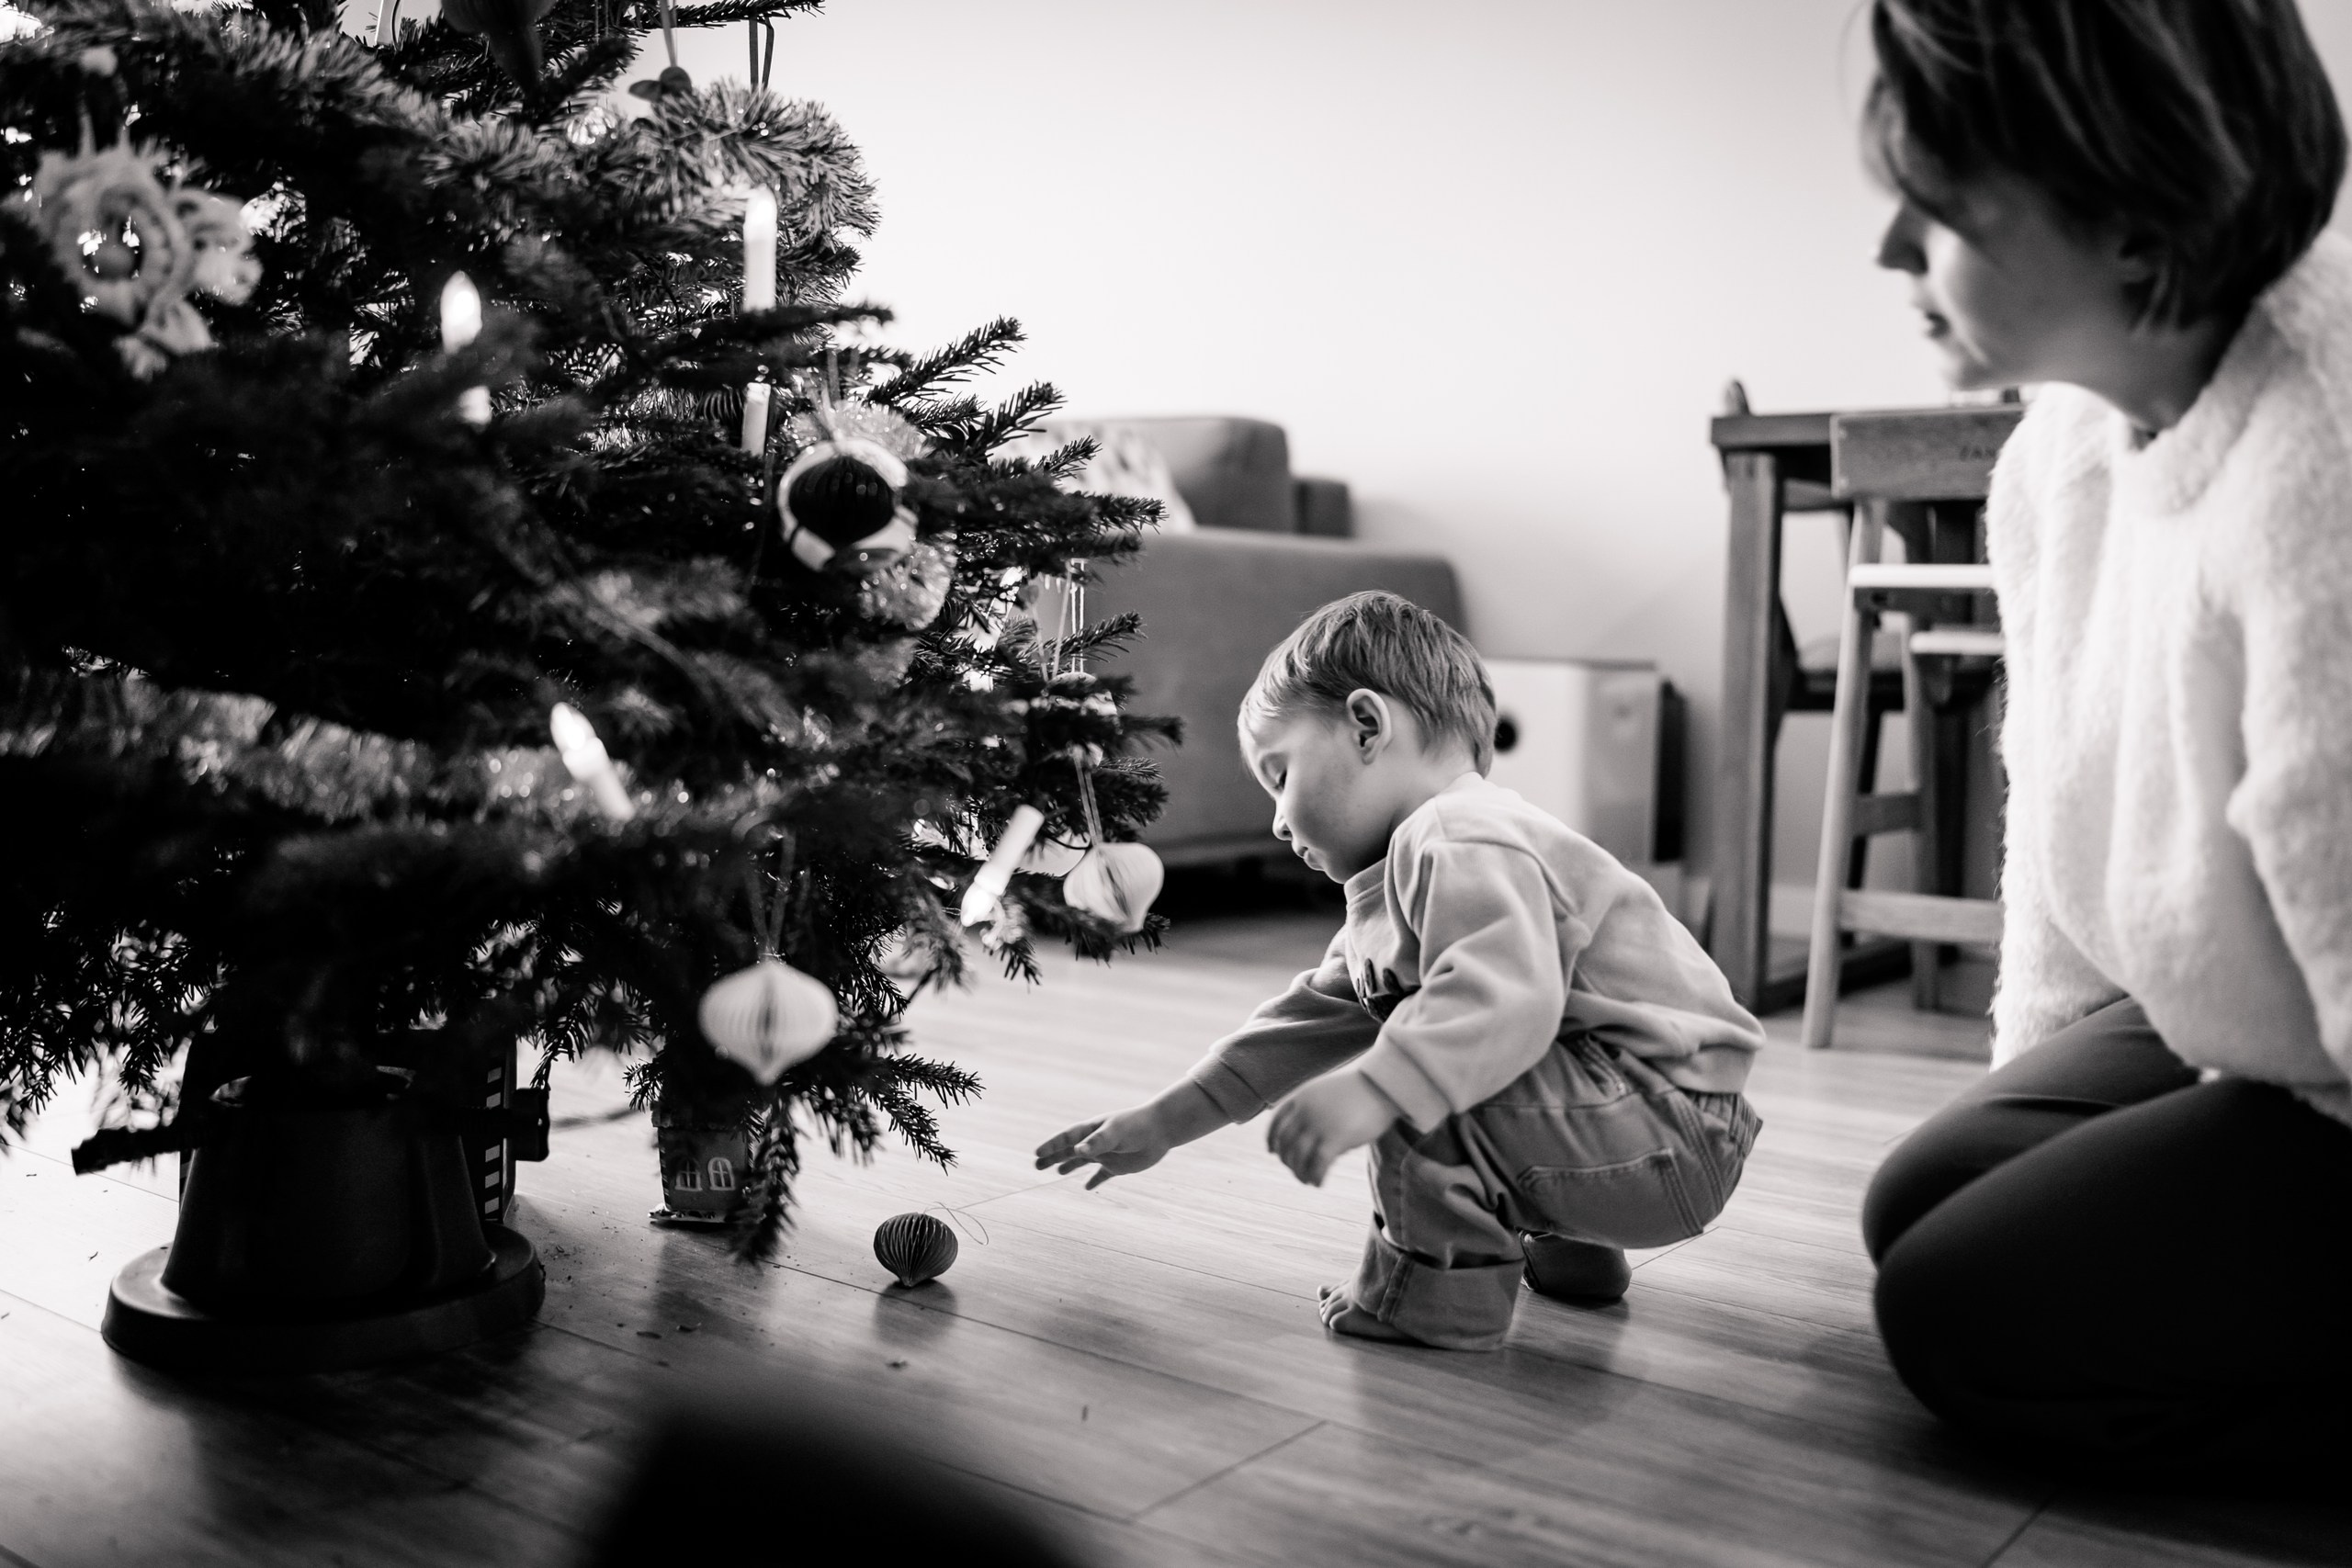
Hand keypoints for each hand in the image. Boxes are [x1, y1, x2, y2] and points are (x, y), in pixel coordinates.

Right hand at [1034, 1105, 1172, 1189]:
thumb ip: (1097, 1142)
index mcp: (1091, 1131)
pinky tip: (1086, 1187)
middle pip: (1069, 1150)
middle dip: (1053, 1157)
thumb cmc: (1136, 1126)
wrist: (1161, 1129)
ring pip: (1082, 1161)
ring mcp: (1107, 1154)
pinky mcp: (1119, 1166)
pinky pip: (1103, 1175)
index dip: (1051, 1146)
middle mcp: (1096, 1143)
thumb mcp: (1115, 1132)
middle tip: (1037, 1165)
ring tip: (1056, 1172)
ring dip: (1069, 1166)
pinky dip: (1094, 1181)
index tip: (1036, 1153)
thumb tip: (1077, 1152)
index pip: (1066, 1139)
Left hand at [1267, 1074, 1400, 1185]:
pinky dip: (1315, 1176)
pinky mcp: (1337, 1137)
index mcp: (1302, 1097)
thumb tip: (1310, 1141)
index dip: (1271, 1139)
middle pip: (1285, 1142)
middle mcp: (1306, 1110)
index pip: (1276, 1122)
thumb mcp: (1329, 1095)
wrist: (1383, 1085)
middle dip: (1287, 1160)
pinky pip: (1319, 1164)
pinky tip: (1319, 1183)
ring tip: (1307, 1181)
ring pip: (1298, 1156)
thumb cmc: (1361, 1090)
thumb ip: (1315, 1112)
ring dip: (1299, 1173)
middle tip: (1295, 1170)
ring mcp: (1320, 1124)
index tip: (1272, 1152)